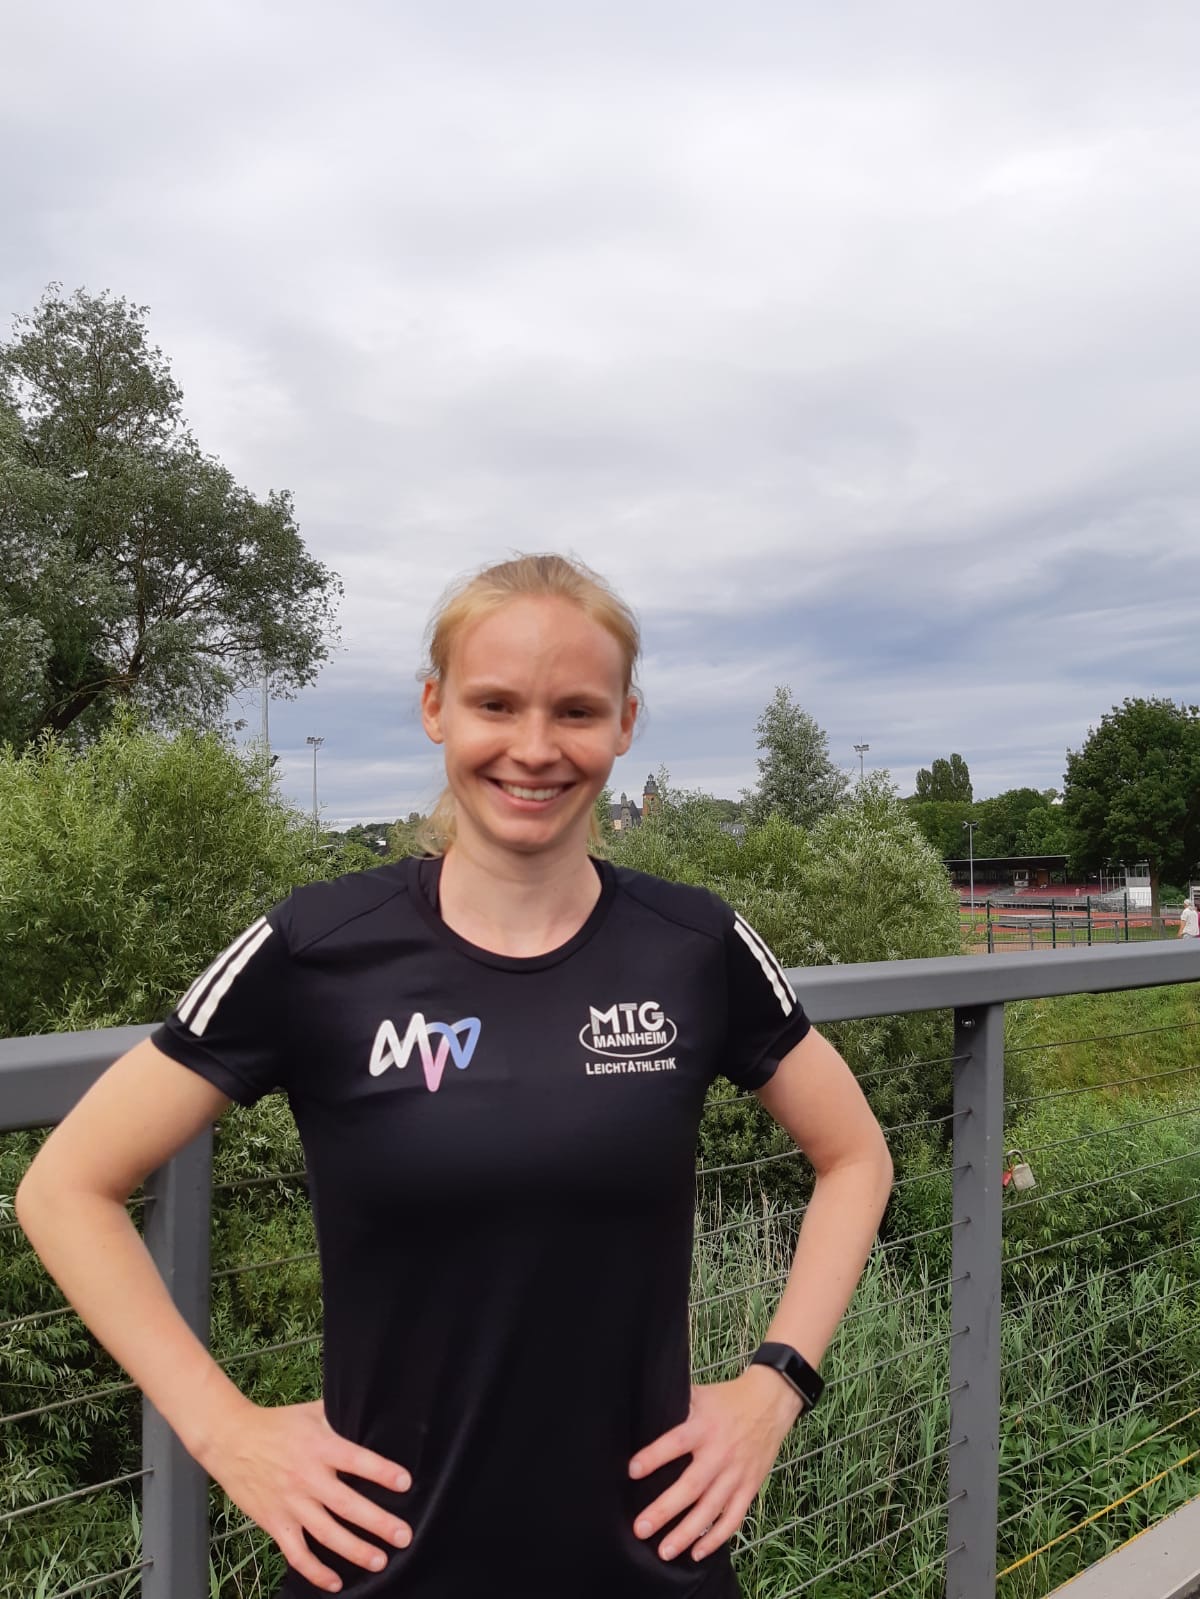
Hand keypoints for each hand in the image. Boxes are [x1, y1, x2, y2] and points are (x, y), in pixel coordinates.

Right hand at [198, 1397, 411, 1592]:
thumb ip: (341, 1415)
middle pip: (347, 1504)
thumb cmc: (277, 1424)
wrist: (231, 1440)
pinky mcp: (274, 1522)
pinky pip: (297, 1553)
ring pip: (326, 1534)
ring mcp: (290, 1503)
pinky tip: (336, 1582)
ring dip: (355, 1550)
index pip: (357, 1460)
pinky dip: (315, 1571)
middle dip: (378, 1522)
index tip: (405, 1483)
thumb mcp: (311, 1411)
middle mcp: (307, 1477)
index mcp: (320, 1447)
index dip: (382, 1472)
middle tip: (403, 1536)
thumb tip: (371, 1412)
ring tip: (380, 1561)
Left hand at [628, 1368, 800, 1563]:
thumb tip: (642, 1410)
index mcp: (704, 1427)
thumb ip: (674, 1405)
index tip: (632, 1471)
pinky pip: (733, 1518)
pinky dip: (716, 1538)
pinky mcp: (750, 1487)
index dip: (655, 1456)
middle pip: (691, 1486)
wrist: (770, 1403)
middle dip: (665, 1510)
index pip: (676, 1442)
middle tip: (640, 1528)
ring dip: (687, 1533)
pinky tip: (697, 1553)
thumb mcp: (700, 1395)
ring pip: (710, 1510)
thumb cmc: (727, 1399)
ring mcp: (736, 1474)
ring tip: (664, 1552)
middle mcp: (720, 1453)